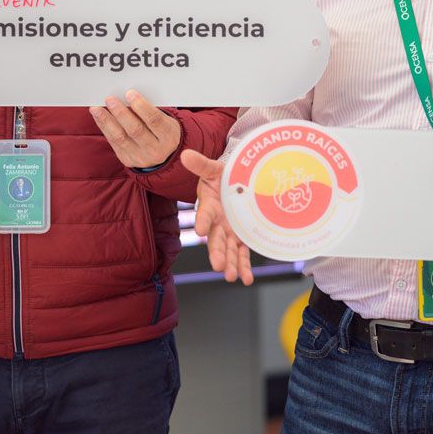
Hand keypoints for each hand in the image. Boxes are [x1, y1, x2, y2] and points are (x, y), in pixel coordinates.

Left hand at [89, 90, 181, 168]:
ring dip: (107, 121)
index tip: (129, 93)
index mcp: (169, 137)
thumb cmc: (162, 130)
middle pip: (136, 130)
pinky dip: (105, 128)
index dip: (141, 106)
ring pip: (121, 138)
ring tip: (97, 109)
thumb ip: (149, 111)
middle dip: (121, 113)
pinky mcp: (128, 160)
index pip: (154, 120)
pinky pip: (114, 143)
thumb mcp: (164, 120)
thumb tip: (126, 97)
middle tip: (110, 100)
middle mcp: (156, 150)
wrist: (164, 155)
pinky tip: (99, 117)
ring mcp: (141, 158)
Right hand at [181, 149, 252, 285]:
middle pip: (216, 239)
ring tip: (232, 277)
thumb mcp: (213, 168)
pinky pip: (242, 254)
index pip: (204, 214)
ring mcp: (229, 232)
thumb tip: (185, 154)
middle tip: (219, 266)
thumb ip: (201, 164)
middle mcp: (217, 222)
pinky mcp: (241, 237)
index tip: (200, 230)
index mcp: (209, 206)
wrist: (236, 182)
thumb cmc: (223, 176)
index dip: (202, 221)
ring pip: (229, 250)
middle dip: (217, 253)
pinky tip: (246, 279)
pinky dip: (244, 266)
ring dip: (231, 264)